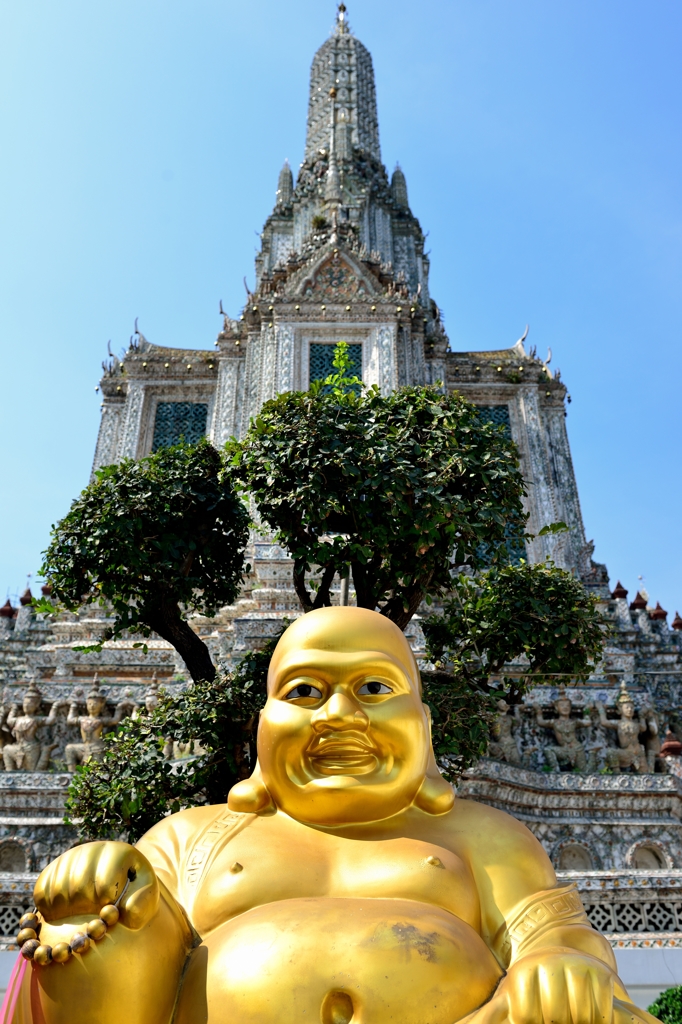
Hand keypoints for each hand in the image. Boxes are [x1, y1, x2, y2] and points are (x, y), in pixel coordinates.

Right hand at [34, 841, 158, 930]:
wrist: (121, 882)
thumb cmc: (135, 892)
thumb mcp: (148, 897)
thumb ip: (141, 905)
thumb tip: (120, 913)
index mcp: (119, 852)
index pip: (104, 884)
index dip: (106, 905)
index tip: (112, 909)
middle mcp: (93, 848)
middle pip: (78, 886)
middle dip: (86, 907)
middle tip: (93, 913)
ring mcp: (72, 855)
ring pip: (58, 889)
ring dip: (67, 909)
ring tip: (81, 912)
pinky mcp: (54, 866)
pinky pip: (42, 890)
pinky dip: (49, 906)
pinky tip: (64, 911)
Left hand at [462, 949, 653, 1023]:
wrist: (558, 951)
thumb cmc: (528, 986)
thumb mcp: (505, 1000)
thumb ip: (481, 1020)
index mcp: (521, 977)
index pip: (527, 1016)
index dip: (530, 1018)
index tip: (531, 1012)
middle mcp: (547, 967)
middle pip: (554, 1017)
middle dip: (554, 1019)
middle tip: (551, 1013)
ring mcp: (575, 967)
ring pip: (580, 1016)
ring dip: (577, 1020)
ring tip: (567, 1013)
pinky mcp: (601, 974)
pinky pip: (601, 1012)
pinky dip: (598, 1018)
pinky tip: (587, 1011)